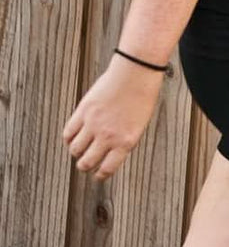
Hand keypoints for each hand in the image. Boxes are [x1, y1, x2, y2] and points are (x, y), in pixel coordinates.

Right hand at [62, 55, 165, 179]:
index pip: (106, 169)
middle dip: (85, 165)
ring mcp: (94, 124)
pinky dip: (69, 137)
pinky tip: (74, 136)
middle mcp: (108, 136)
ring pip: (75, 149)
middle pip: (86, 163)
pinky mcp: (84, 111)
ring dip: (76, 151)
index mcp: (126, 141)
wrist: (137, 71)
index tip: (97, 174)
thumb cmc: (142, 95)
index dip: (99, 175)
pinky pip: (68, 132)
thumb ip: (123, 140)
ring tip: (80, 147)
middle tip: (85, 162)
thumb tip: (107, 154)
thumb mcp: (139, 124)